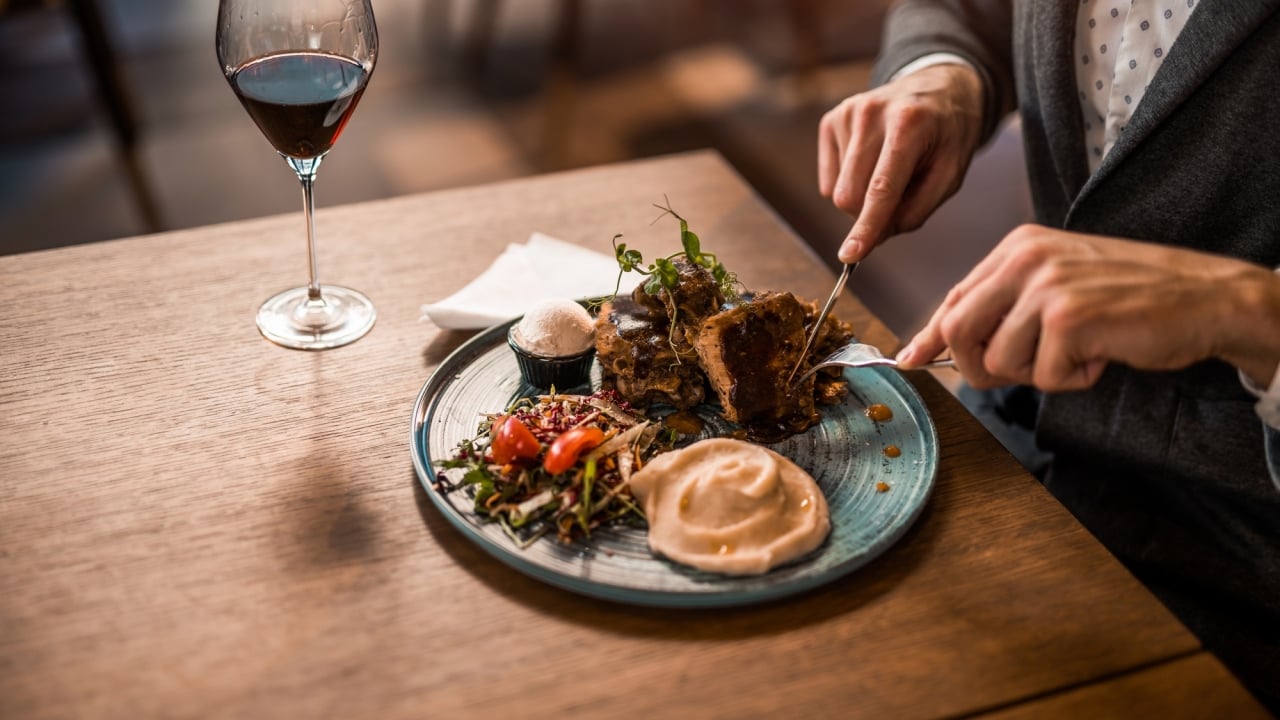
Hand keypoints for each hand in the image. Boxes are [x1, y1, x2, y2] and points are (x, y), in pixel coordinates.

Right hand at [818, 63, 983, 263]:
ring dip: (862, 196)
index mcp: (909, 124)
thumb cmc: (948, 133)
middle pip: (849, 196)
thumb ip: (917, 209)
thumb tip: (875, 237)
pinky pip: (828, 179)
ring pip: (836, 191)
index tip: (850, 256)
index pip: (881, 188)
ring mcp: (847, 113)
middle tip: (898, 201)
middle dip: (869, 215)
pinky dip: (850, 182)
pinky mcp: (831, 120)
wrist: (937, 86)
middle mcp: (871, 113)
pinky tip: (872, 161)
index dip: (866, 226)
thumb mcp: (951, 173)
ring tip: (890, 171)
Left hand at [896, 224, 1279, 391]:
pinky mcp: (1067, 317)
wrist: (1206, 296)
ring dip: (1038, 374)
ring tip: (1079, 350)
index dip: (929, 336)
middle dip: (979, 368)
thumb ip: (1006, 307)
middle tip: (1022, 370)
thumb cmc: (1133, 297)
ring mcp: (1045, 285)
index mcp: (1017, 247)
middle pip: (957, 330)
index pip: (954, 298)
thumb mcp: (1058, 285)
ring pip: (999, 360)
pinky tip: (1100, 354)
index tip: (909, 359)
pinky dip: (1071, 379)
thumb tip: (944, 345)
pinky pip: (1041, 375)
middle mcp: (1024, 258)